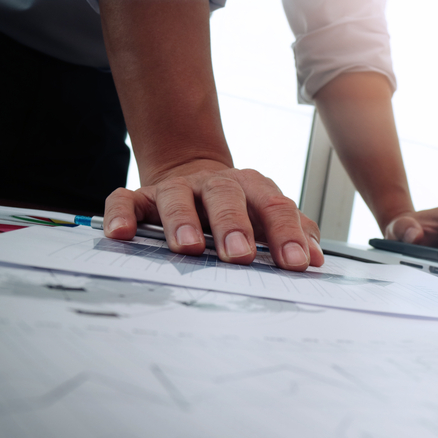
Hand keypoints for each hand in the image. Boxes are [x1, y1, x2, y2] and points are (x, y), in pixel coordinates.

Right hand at [102, 159, 323, 270]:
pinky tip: (121, 234)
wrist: (192, 174)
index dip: (286, 234)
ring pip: (176, 198)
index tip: (296, 263)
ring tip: (188, 248)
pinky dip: (121, 215)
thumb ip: (293, 233)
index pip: (274, 206)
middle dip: (233, 225)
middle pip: (226, 197)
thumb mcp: (267, 216)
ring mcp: (177, 189)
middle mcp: (215, 184)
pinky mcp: (141, 197)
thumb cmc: (237, 208)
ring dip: (182, 222)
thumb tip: (316, 258)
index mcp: (252, 188)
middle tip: (240, 255)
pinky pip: (125, 200)